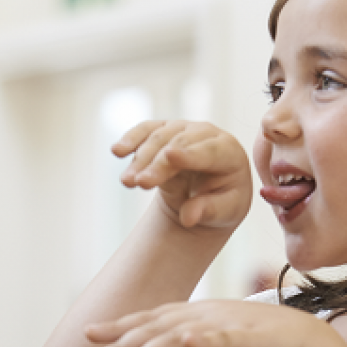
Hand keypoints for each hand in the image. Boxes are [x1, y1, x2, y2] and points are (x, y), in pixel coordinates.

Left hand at [84, 300, 333, 346]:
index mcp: (195, 319)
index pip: (150, 323)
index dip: (120, 329)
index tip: (89, 337)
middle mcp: (203, 315)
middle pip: (153, 329)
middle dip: (119, 343)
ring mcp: (222, 323)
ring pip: (173, 337)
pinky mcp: (244, 336)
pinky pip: (217, 338)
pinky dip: (198, 339)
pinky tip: (181, 341)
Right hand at [113, 120, 252, 230]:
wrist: (208, 192)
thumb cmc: (222, 201)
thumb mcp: (223, 212)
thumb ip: (208, 211)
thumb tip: (188, 217)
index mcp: (229, 152)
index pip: (209, 151)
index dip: (189, 154)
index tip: (170, 155)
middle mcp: (207, 134)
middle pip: (179, 144)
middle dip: (157, 163)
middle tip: (138, 183)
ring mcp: (184, 129)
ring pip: (159, 136)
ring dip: (140, 158)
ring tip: (127, 182)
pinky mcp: (164, 131)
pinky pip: (146, 130)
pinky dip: (131, 139)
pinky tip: (117, 151)